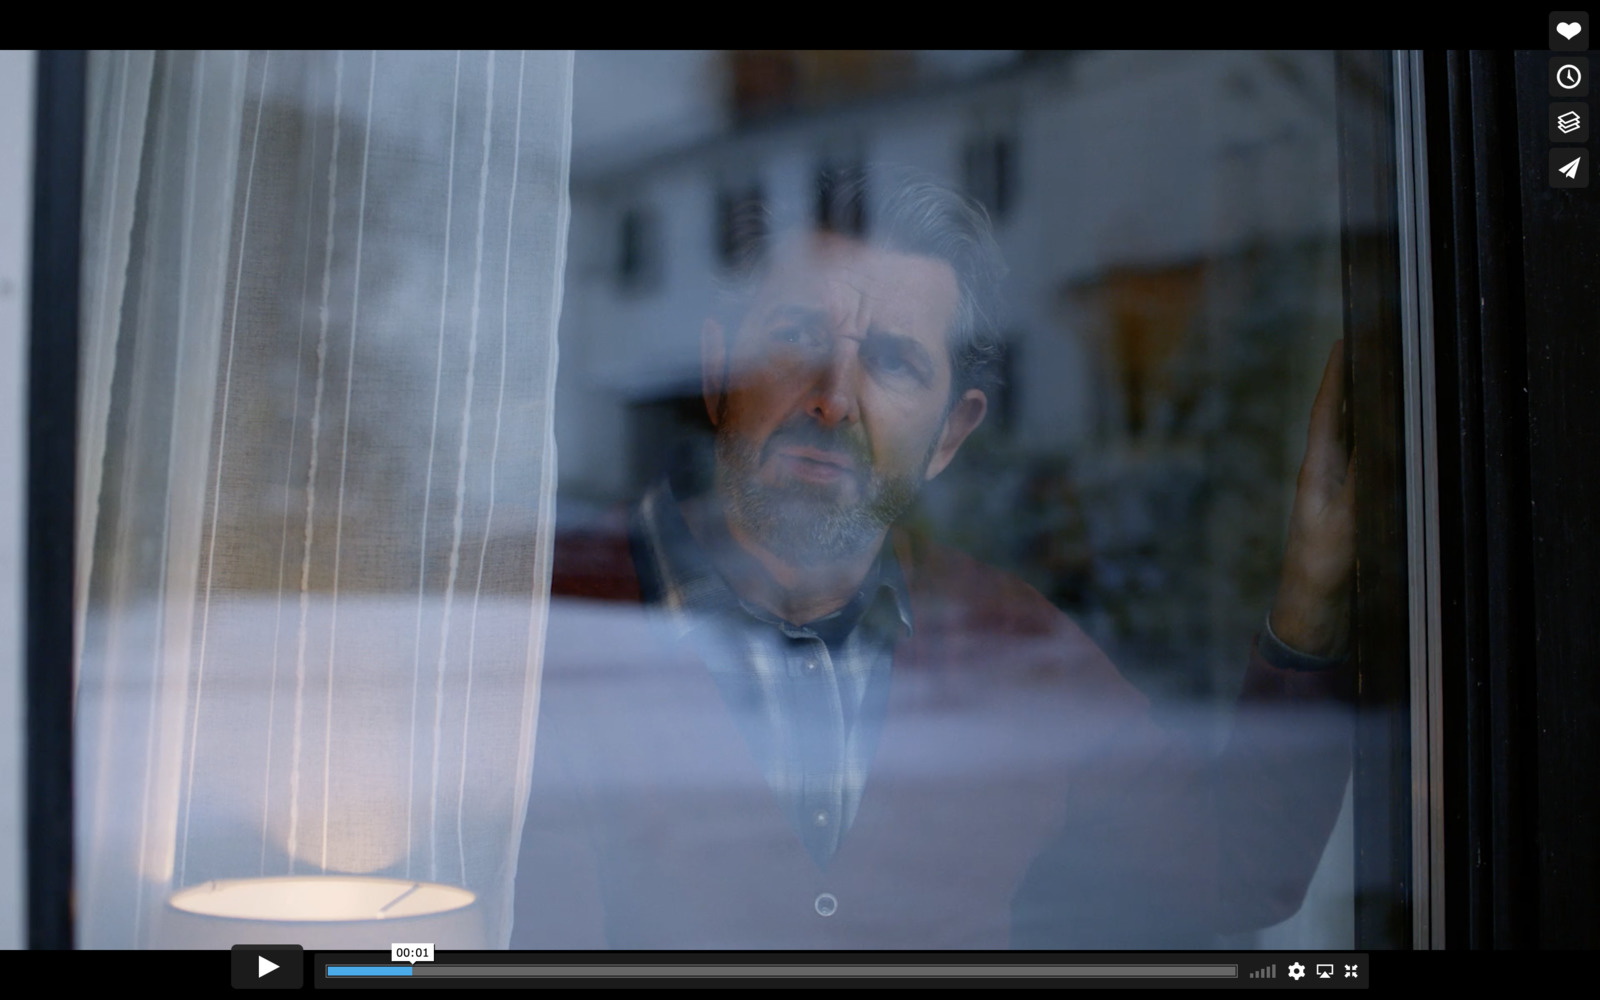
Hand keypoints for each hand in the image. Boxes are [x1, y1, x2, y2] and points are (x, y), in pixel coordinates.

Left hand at [1269, 340, 1354, 657]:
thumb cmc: (1322, 571)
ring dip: (1367, 408)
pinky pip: (1365, 464)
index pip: (1328, 412)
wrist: (1313, 615)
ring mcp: (1336, 493)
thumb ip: (1359, 482)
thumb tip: (1375, 438)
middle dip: (1353, 382)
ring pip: (1354, 440)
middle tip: (1370, 344)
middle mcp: (1324, 476)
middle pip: (1341, 418)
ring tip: (1384, 374)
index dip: (1336, 376)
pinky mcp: (1348, 511)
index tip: (1345, 340)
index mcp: (1316, 472)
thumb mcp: (1343, 523)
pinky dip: (1377, 442)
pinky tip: (1392, 435)